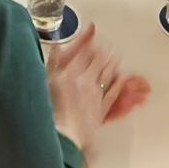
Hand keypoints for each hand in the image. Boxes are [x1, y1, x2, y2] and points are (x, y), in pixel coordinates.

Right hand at [45, 23, 150, 151]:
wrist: (60, 136)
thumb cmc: (49, 111)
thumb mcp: (45, 80)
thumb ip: (53, 60)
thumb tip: (56, 46)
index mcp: (70, 71)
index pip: (83, 50)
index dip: (88, 40)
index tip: (92, 32)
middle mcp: (86, 80)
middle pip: (98, 59)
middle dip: (102, 50)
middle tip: (106, 44)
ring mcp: (95, 94)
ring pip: (107, 73)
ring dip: (112, 62)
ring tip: (115, 55)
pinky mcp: (101, 109)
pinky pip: (113, 93)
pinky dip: (119, 84)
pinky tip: (123, 79)